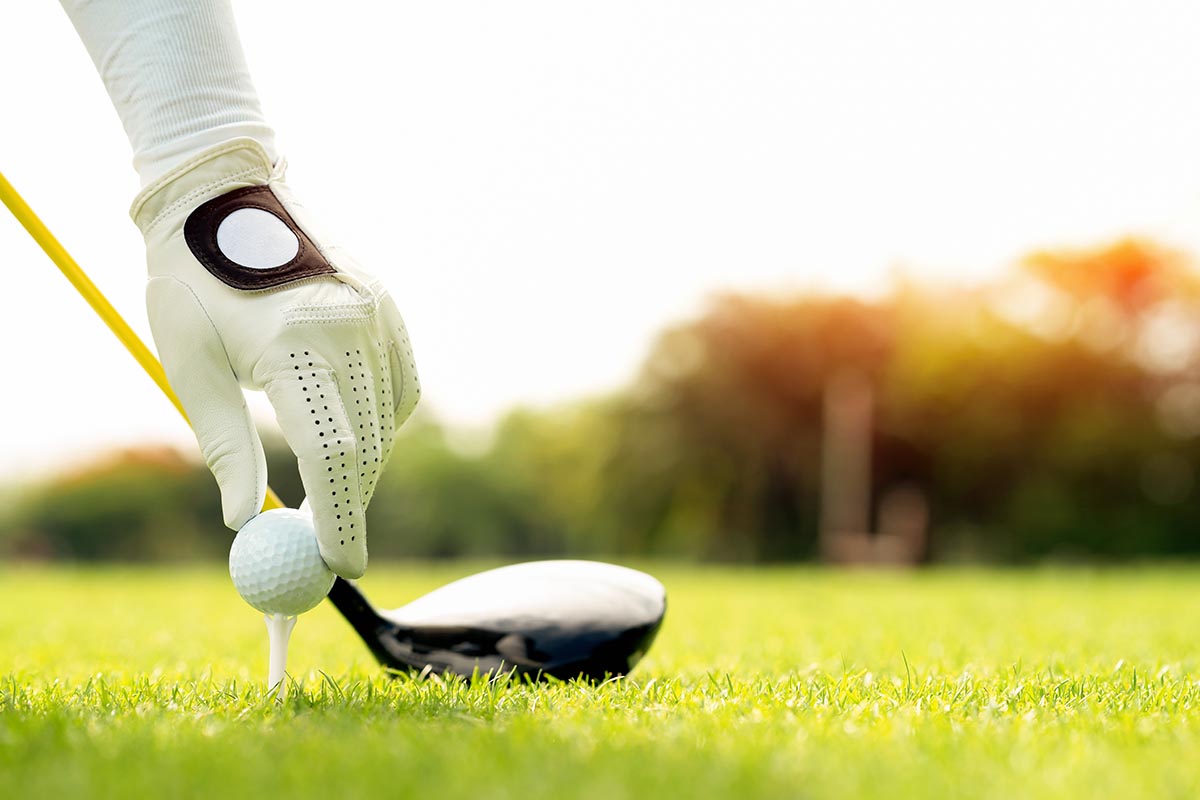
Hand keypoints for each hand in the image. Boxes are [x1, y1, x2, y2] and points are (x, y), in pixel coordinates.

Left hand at [131, 138, 418, 577]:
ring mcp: (378, 314)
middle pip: (368, 444)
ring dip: (363, 462)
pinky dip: (382, 420)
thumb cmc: (189, 279)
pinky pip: (400, 387)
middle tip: (325, 543)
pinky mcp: (389, 306)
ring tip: (326, 485)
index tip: (338, 565)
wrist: (222, 190)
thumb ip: (224, 446)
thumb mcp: (189, 366)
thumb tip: (245, 521)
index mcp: (295, 344)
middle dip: (350, 503)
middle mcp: (350, 328)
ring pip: (388, 420)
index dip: (339, 519)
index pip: (331, 454)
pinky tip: (351, 424)